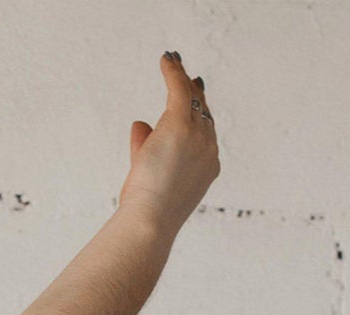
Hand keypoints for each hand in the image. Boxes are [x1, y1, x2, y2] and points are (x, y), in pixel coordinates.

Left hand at [118, 51, 219, 234]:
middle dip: (194, 92)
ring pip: (192, 98)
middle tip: (185, 76)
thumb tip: (140, 124)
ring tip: (173, 63)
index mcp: (207, 166)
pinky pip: (178, 89)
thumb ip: (146, 148)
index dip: (198, 113)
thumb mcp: (151, 177)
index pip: (204, 132)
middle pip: (203, 111)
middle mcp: (208, 148)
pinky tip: (166, 59)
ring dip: (181, 79)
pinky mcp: (180, 125)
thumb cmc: (148, 210)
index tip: (192, 98)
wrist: (151, 220)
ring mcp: (197, 136)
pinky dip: (172, 72)